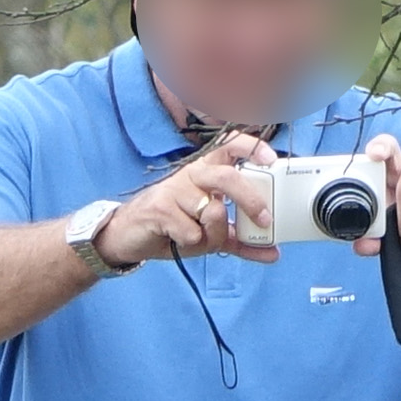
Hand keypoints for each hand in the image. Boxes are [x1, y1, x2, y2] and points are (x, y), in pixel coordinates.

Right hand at [98, 131, 276, 269]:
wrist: (128, 237)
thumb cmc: (171, 227)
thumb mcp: (211, 234)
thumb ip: (240, 240)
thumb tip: (273, 253)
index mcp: (206, 172)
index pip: (230, 147)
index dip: (251, 148)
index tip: (270, 159)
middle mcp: (192, 174)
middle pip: (228, 177)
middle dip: (250, 200)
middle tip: (264, 220)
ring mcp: (175, 189)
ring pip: (213, 213)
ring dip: (212, 236)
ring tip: (195, 237)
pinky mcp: (160, 207)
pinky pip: (193, 232)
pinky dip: (190, 244)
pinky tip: (175, 238)